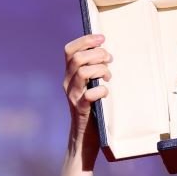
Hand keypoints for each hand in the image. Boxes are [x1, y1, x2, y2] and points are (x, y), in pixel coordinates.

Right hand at [62, 34, 111, 164]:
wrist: (85, 137)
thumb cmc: (93, 108)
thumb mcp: (89, 85)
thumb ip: (92, 70)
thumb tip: (106, 52)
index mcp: (69, 75)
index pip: (69, 50)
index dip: (85, 40)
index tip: (102, 38)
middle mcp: (67, 83)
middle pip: (77, 58)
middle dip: (97, 54)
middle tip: (109, 60)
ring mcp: (73, 96)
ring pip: (83, 72)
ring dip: (100, 70)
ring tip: (108, 77)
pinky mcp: (81, 109)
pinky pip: (90, 94)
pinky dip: (102, 90)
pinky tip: (106, 92)